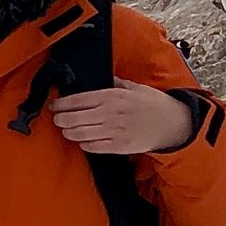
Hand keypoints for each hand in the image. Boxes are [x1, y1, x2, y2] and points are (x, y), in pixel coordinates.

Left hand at [51, 85, 199, 155]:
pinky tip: (83, 140)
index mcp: (112, 96)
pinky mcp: (119, 146)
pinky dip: (84, 144)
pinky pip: (94, 147)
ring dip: (69, 133)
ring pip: (81, 134)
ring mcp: (115, 131)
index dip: (62, 104)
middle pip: (74, 119)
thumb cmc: (152, 104)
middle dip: (61, 120)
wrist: (172, 124)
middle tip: (57, 119)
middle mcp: (111, 114)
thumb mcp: (133, 87)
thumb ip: (114, 82)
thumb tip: (99, 77)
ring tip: (66, 130)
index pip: (78, 100)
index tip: (54, 106)